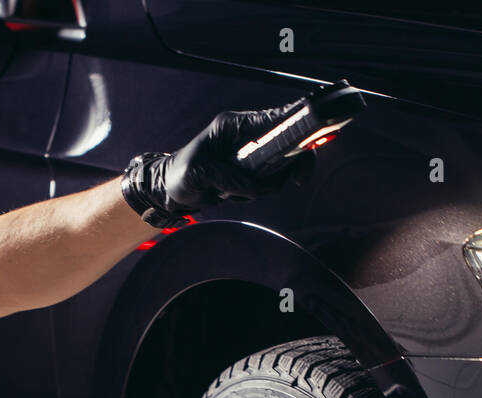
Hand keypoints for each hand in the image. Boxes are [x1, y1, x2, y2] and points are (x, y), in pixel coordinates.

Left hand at [120, 104, 316, 224]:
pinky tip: (234, 194)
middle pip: (288, 143)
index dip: (299, 127)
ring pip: (279, 168)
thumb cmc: (180, 174)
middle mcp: (246, 136)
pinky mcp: (251, 171)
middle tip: (296, 181)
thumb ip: (228, 178)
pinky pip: (268, 183)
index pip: (277, 119)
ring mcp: (250, 154)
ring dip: (266, 185)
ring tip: (233, 191)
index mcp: (235, 126)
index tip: (311, 142)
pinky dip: (258, 192)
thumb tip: (254, 186)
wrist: (170, 190)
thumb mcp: (199, 174)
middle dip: (290, 165)